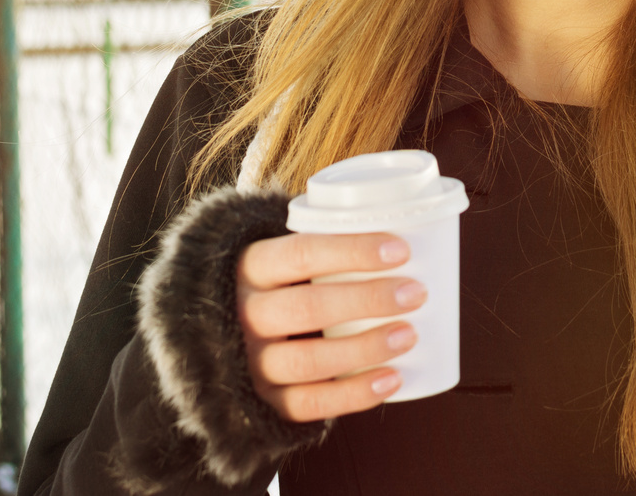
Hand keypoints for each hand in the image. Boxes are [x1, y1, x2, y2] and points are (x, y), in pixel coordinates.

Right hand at [236, 232, 423, 421]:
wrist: (220, 338)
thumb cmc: (275, 287)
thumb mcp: (279, 259)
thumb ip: (323, 249)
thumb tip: (411, 232)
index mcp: (250, 268)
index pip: (301, 253)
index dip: (352, 251)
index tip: (401, 250)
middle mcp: (244, 315)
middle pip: (307, 307)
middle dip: (368, 300)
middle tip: (415, 293)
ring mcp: (250, 362)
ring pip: (309, 360)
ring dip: (366, 348)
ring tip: (410, 335)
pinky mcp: (263, 401)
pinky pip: (308, 403)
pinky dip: (354, 395)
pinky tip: (392, 380)